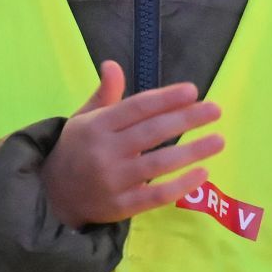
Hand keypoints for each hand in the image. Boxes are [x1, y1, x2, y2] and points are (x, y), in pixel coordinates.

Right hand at [40, 61, 224, 227]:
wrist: (52, 195)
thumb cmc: (75, 150)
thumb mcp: (83, 119)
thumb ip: (104, 95)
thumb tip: (112, 64)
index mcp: (97, 126)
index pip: (137, 108)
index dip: (166, 98)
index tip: (193, 90)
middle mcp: (105, 151)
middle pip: (152, 132)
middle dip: (187, 119)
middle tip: (215, 110)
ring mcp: (114, 181)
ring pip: (159, 164)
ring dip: (192, 151)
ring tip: (218, 140)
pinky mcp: (121, 207)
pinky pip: (157, 195)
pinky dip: (181, 185)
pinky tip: (203, 173)